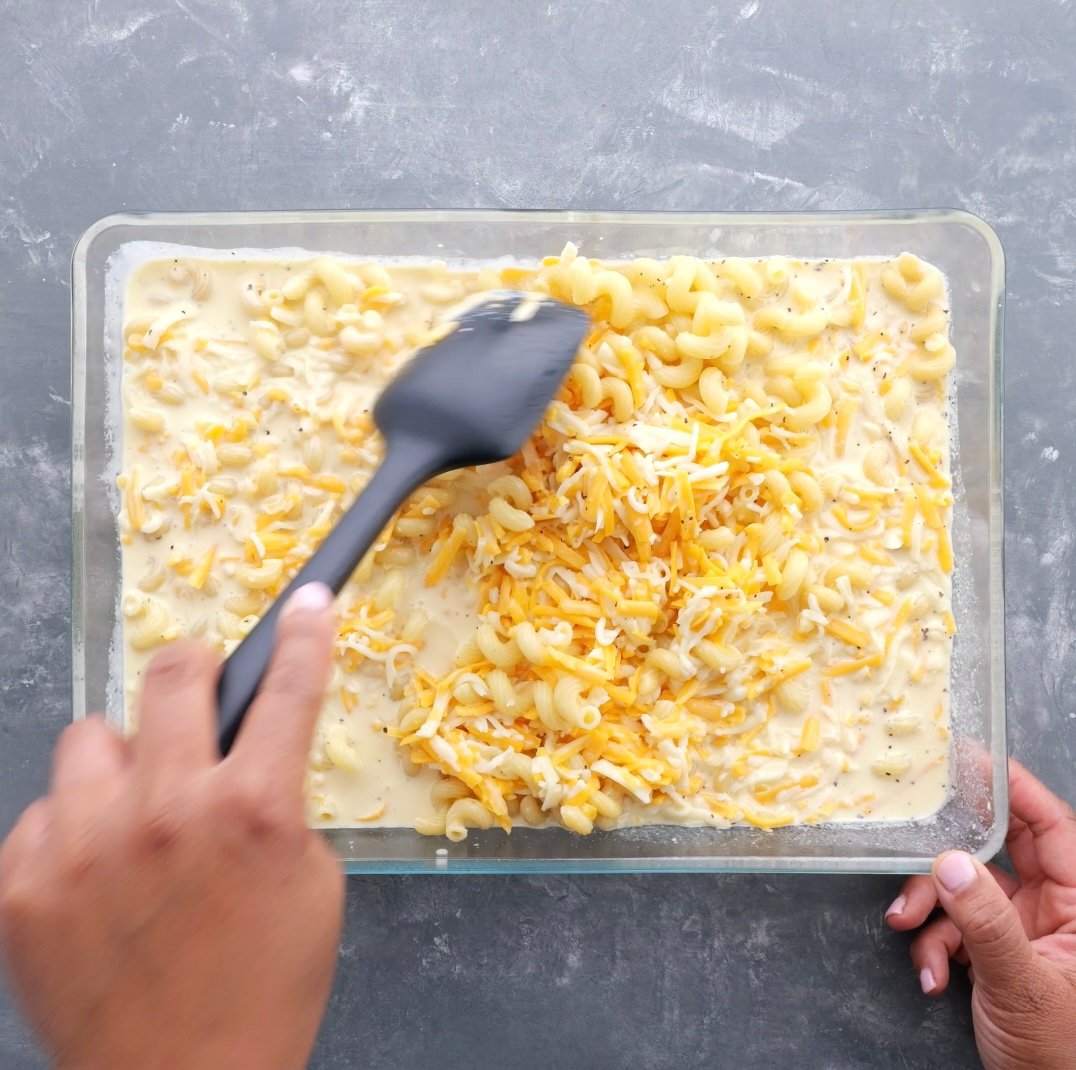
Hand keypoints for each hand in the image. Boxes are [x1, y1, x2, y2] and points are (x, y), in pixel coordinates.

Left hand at [0, 583, 342, 1069]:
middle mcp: (165, 814)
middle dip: (192, 672)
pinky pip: (43, 813)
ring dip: (122, 761)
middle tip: (197, 694)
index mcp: (252, 811)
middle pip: (169, 676)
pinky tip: (97, 875)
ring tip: (136, 814)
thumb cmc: (265, 987)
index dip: (305, 634)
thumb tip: (249, 753)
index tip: (310, 600)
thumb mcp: (313, 884)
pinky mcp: (23, 888)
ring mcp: (83, 848)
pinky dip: (75, 830)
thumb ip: (279, 803)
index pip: (288, 689)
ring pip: (89, 738)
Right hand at [886, 759, 1075, 1069]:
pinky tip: (930, 974)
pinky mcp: (998, 953)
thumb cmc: (1062, 1059)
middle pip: (998, 851)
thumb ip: (986, 921)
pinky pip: (956, 926)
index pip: (1052, 827)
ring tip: (906, 929)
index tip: (971, 759)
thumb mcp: (1023, 987)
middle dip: (949, 854)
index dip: (1014, 788)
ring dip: (929, 906)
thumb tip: (949, 861)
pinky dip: (933, 943)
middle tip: (912, 836)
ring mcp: (1026, 930)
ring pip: (966, 889)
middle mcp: (1057, 909)